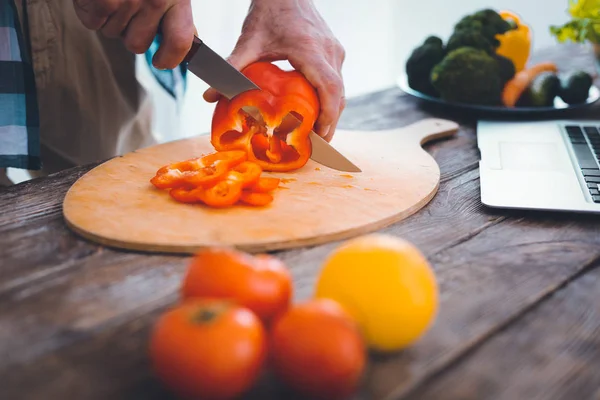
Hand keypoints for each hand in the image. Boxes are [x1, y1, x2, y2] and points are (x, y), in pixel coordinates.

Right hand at [73, 0, 194, 68]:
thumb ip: (178, 12)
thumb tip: (190, 40)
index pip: (180, 42)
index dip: (170, 58)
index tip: (161, 61)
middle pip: (137, 44)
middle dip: (128, 32)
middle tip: (125, 9)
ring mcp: (128, 0)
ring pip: (113, 34)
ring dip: (109, 18)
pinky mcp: (104, 0)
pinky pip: (92, 23)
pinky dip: (89, 10)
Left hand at [203, 0, 345, 141]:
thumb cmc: (268, 12)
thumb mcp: (249, 41)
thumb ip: (232, 68)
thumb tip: (210, 96)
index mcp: (311, 50)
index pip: (329, 88)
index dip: (328, 115)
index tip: (320, 135)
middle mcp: (329, 51)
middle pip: (339, 94)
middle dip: (330, 122)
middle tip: (318, 144)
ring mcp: (334, 51)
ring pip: (340, 89)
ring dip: (331, 112)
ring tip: (317, 133)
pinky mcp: (333, 51)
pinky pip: (336, 80)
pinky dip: (329, 99)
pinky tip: (316, 112)